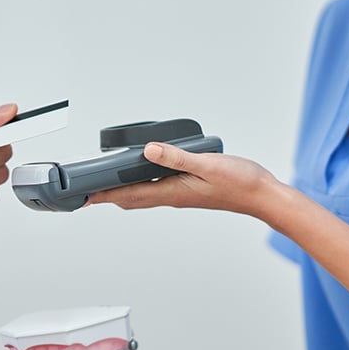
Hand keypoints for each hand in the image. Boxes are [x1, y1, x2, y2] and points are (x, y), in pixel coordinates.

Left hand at [86, 141, 279, 216]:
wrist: (263, 196)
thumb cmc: (241, 183)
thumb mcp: (206, 164)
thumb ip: (176, 158)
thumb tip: (148, 150)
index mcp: (172, 192)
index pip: (129, 196)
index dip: (104, 196)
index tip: (84, 197)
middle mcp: (173, 196)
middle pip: (131, 198)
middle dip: (108, 195)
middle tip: (88, 191)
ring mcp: (181, 194)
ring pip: (144, 194)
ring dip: (123, 190)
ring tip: (106, 183)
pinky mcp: (189, 189)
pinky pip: (158, 188)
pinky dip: (143, 183)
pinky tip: (144, 173)